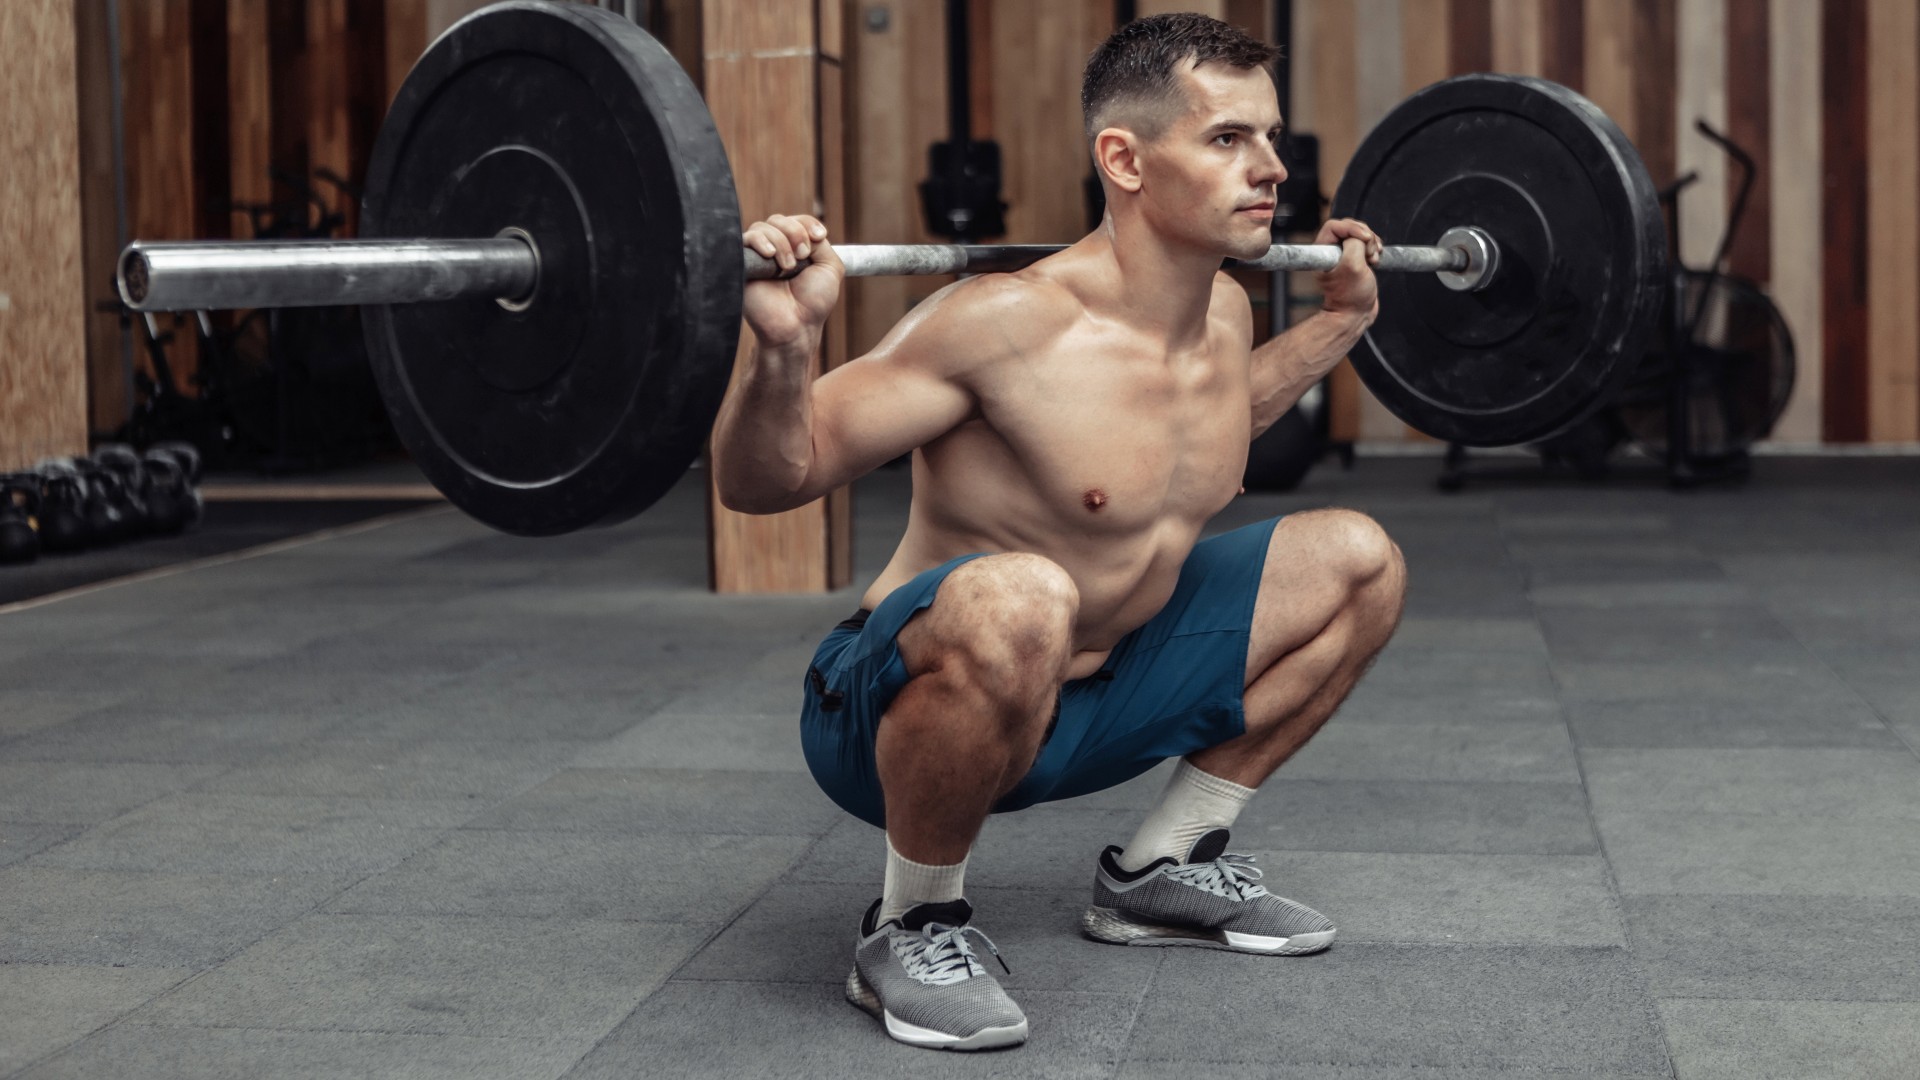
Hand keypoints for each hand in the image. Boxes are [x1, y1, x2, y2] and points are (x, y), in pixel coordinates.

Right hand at [742, 214, 842, 349]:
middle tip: (802, 256)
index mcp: (796, 247)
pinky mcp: (743, 264)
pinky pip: (746, 238)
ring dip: (781, 242)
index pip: (797, 220)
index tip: (820, 237)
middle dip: (795, 233)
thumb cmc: (813, 303)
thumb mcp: (830, 268)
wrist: (795, 326)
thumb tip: (805, 229)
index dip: (808, 224)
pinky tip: (770, 256)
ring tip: (787, 267)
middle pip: (779, 220)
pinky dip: (760, 241)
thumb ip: (821, 243)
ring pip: (763, 227)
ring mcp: (758, 256)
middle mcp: (775, 249)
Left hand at [1314, 217, 1380, 321]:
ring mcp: (1343, 255)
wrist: (1356, 314)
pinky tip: (1376, 259)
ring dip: (1371, 243)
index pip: (1335, 225)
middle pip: (1350, 227)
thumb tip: (1361, 237)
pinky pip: (1366, 244)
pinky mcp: (1355, 259)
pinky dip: (1374, 248)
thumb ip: (1355, 243)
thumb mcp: (1353, 265)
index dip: (1352, 228)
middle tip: (1370, 254)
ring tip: (1373, 259)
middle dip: (1365, 237)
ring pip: (1360, 235)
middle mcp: (1331, 252)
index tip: (1365, 239)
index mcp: (1323, 252)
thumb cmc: (1351, 295)